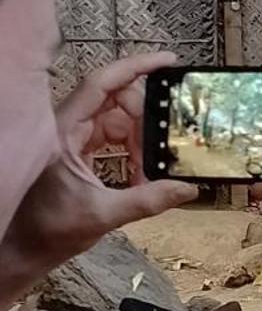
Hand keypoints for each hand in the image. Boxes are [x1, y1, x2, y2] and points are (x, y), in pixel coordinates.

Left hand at [0, 51, 197, 305]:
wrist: (25, 248)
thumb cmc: (49, 230)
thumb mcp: (103, 215)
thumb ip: (148, 201)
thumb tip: (187, 189)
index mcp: (65, 131)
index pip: (102, 83)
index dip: (135, 67)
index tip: (167, 62)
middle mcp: (68, 127)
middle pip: (116, 101)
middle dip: (146, 118)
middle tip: (168, 138)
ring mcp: (73, 138)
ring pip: (118, 121)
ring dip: (140, 139)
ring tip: (153, 166)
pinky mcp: (79, 151)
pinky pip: (113, 138)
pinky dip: (132, 151)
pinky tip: (142, 174)